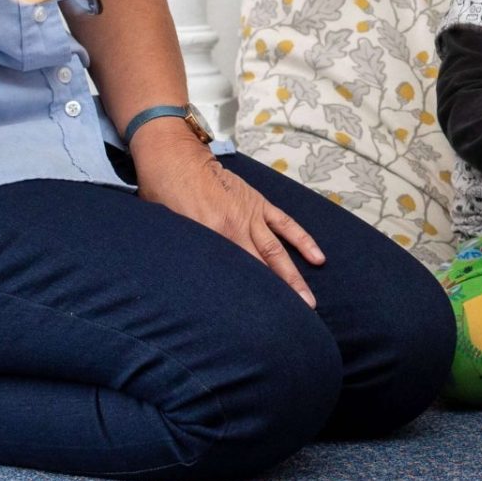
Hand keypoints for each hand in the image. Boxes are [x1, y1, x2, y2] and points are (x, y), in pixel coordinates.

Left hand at [134, 132, 324, 306]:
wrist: (175, 159)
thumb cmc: (164, 195)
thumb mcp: (168, 230)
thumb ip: (187, 252)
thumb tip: (190, 280)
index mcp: (212, 236)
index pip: (234, 274)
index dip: (248, 297)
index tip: (261, 320)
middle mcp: (236, 228)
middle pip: (263, 267)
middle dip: (281, 294)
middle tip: (297, 318)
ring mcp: (251, 215)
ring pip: (278, 251)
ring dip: (294, 276)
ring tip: (309, 299)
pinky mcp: (258, 203)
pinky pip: (285, 224)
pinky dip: (302, 240)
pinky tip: (317, 256)